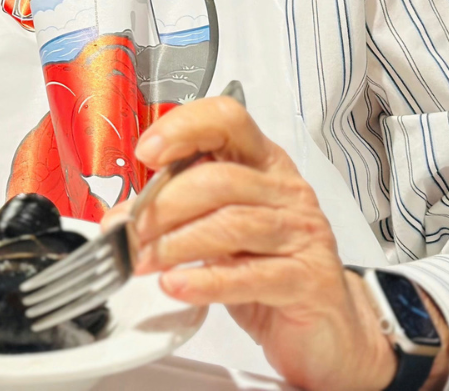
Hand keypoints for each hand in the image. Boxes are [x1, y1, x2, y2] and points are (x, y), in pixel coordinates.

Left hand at [122, 94, 442, 390]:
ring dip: (175, 244)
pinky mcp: (307, 279)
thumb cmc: (267, 266)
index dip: (184, 128)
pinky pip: (249, 275)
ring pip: (230, 224)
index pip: (228, 120)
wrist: (325, 328)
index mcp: (263, 164)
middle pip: (218, 179)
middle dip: (164, 206)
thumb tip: (123, 215)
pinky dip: (205, 281)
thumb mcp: (220, 227)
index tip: (146, 153)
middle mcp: (286, 191)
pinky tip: (175, 285)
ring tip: (143, 261)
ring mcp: (302, 234)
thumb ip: (178, 211)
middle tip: (130, 232)